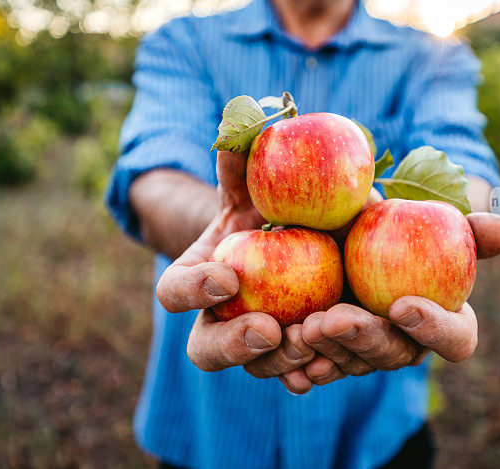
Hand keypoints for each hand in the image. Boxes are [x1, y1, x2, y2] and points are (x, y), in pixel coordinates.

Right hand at [155, 151, 315, 390]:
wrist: (292, 234)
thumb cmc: (262, 203)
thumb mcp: (251, 182)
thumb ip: (239, 162)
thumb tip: (237, 124)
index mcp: (193, 281)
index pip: (173, 292)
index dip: (192, 290)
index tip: (227, 275)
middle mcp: (215, 321)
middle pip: (206, 350)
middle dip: (233, 345)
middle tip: (267, 328)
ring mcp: (252, 345)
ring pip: (256, 369)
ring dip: (281, 360)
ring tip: (311, 339)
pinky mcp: (290, 354)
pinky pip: (294, 375)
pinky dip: (308, 374)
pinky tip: (326, 365)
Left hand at [300, 212, 499, 385]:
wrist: (337, 231)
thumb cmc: (392, 226)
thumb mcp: (421, 217)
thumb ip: (464, 227)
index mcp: (442, 319)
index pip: (455, 339)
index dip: (434, 329)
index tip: (402, 305)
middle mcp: (407, 344)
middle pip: (395, 356)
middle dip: (365, 340)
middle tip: (334, 317)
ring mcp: (367, 355)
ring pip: (354, 365)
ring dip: (331, 349)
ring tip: (304, 327)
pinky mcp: (332, 355)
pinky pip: (322, 371)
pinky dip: (306, 368)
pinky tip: (293, 361)